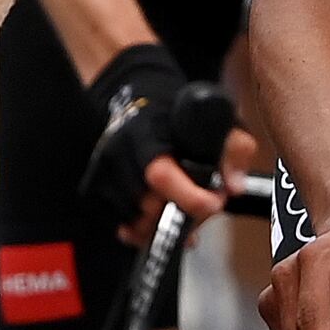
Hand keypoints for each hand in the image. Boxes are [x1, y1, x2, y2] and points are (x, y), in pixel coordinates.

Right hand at [79, 41, 226, 236]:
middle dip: (183, 215)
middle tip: (204, 205)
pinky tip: (162, 220)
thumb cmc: (179, 115)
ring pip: (134, 222)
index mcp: (146, 133)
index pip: (160, 174)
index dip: (189, 197)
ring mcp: (103, 172)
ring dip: (164, 226)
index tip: (214, 203)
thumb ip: (234, 150)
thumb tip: (234, 186)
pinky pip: (121, 226)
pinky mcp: (95, 188)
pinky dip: (143, 230)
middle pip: (149, 207)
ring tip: (184, 210)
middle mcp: (118, 152)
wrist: (138, 99)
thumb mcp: (218, 120)